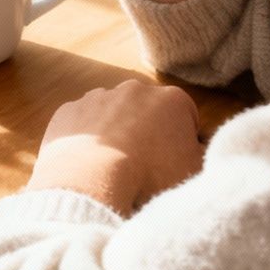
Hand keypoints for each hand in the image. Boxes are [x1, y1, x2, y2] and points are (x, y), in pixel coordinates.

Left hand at [26, 80, 205, 214]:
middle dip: (147, 130)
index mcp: (171, 99)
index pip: (185, 114)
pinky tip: (88, 162)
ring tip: (113, 166)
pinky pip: (81, 123)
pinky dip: (85, 138)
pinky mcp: (68, 110)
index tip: (177, 160)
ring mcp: (97, 97)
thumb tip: (198, 146)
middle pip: (147, 109)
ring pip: (111, 113)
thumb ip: (201, 152)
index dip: (183, 138)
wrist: (92, 180)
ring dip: (114, 132)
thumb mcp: (194, 170)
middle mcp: (134, 88)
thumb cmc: (150, 176)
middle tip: (144, 164)